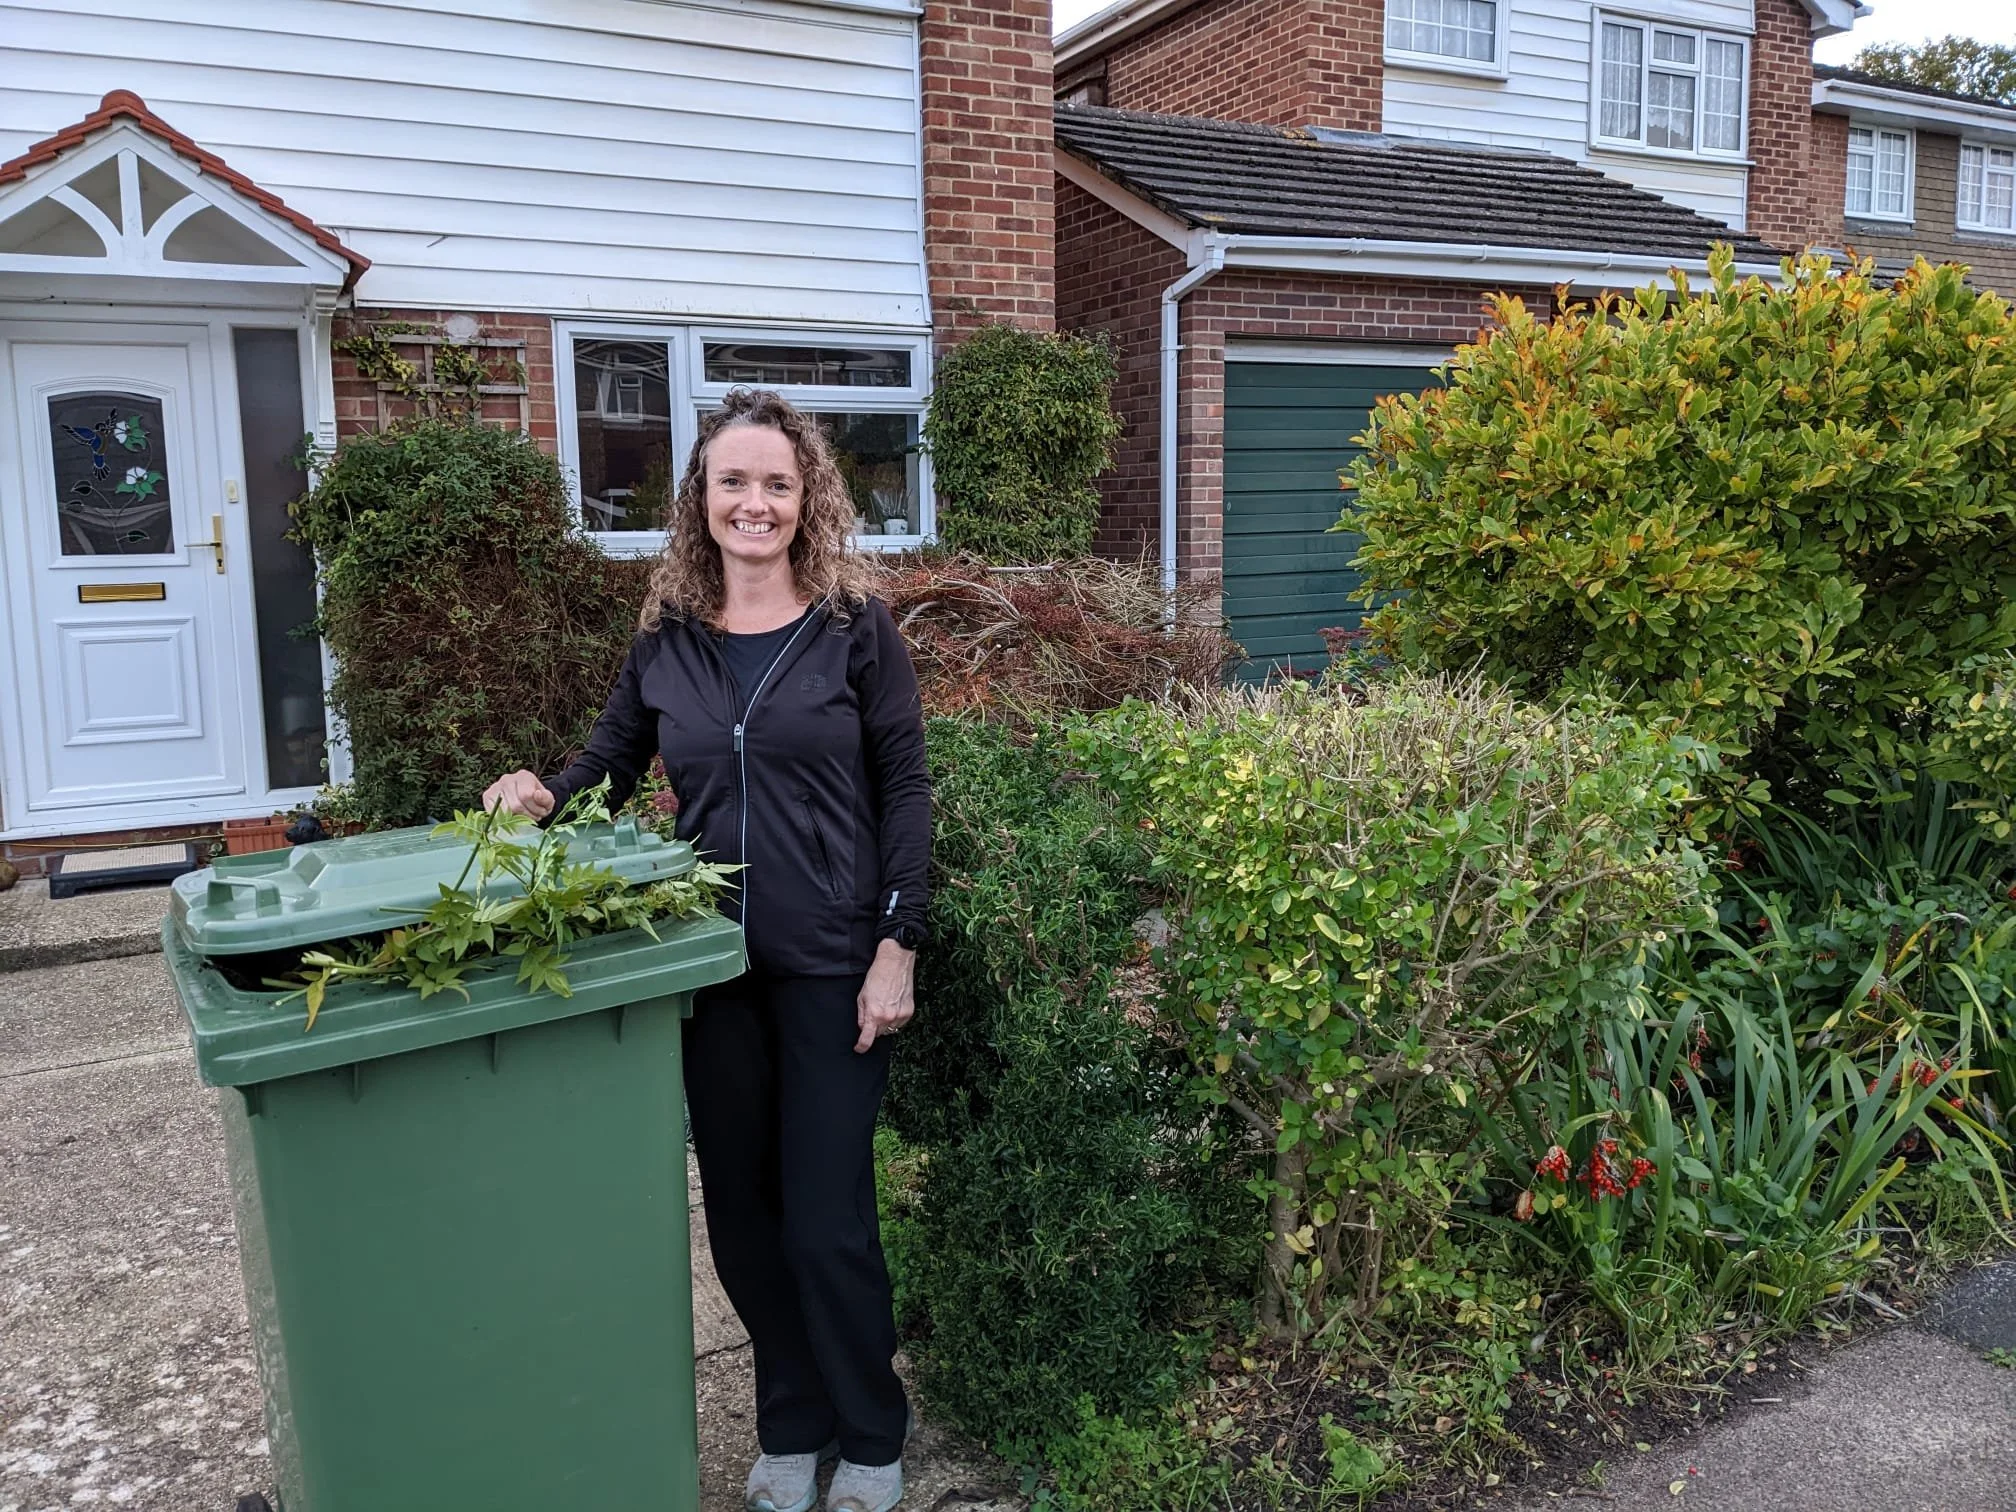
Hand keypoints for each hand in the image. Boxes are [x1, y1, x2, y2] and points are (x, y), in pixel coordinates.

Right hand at [483, 769, 554, 820]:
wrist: (525, 800)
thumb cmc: (537, 800)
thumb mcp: (547, 800)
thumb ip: (546, 798)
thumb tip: (537, 795)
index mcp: (524, 776)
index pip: (526, 796)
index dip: (535, 809)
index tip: (541, 813)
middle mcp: (507, 778)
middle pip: (516, 805)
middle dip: (527, 816)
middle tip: (532, 817)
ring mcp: (495, 786)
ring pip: (505, 811)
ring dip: (516, 820)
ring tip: (523, 817)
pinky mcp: (487, 796)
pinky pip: (494, 814)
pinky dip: (504, 820)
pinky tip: (511, 817)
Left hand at [856, 938, 915, 1052]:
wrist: (895, 963)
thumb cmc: (877, 976)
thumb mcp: (862, 996)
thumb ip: (862, 1015)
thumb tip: (863, 1027)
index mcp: (874, 1014)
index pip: (867, 1039)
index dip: (861, 1046)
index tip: (859, 1048)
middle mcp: (888, 1017)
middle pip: (879, 1034)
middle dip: (874, 1027)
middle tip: (873, 1013)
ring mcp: (901, 1015)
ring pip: (890, 1029)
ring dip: (885, 1023)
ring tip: (885, 1006)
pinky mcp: (909, 1011)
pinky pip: (900, 1023)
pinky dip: (896, 1019)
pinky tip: (893, 1005)